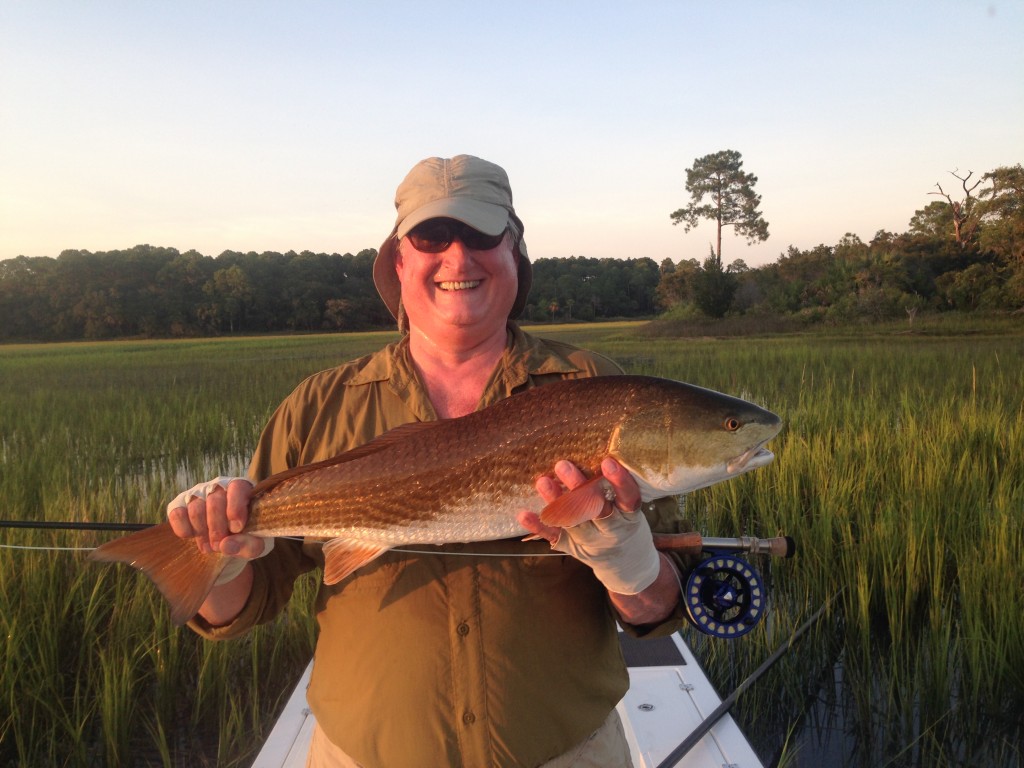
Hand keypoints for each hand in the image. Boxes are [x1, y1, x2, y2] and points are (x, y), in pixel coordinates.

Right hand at [166, 476, 271, 583]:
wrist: (226, 540)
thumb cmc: (246, 537)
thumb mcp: (256, 544)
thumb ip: (249, 545)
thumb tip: (225, 545)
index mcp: (243, 489)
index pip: (237, 487)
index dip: (235, 508)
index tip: (236, 528)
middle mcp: (219, 486)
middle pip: (215, 502)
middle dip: (217, 528)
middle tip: (219, 546)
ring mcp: (198, 493)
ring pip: (196, 509)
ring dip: (202, 532)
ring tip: (210, 546)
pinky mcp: (180, 504)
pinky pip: (177, 514)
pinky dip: (184, 529)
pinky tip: (193, 536)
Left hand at [518, 458, 660, 594]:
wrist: (626, 564)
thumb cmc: (626, 523)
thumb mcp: (630, 508)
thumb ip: (617, 487)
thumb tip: (598, 445)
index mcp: (628, 517)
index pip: (628, 498)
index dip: (619, 482)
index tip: (607, 462)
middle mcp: (610, 530)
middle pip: (595, 510)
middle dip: (578, 488)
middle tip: (562, 465)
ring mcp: (589, 540)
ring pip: (572, 522)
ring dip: (555, 502)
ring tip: (542, 481)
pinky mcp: (571, 546)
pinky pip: (554, 536)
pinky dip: (538, 526)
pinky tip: (523, 514)